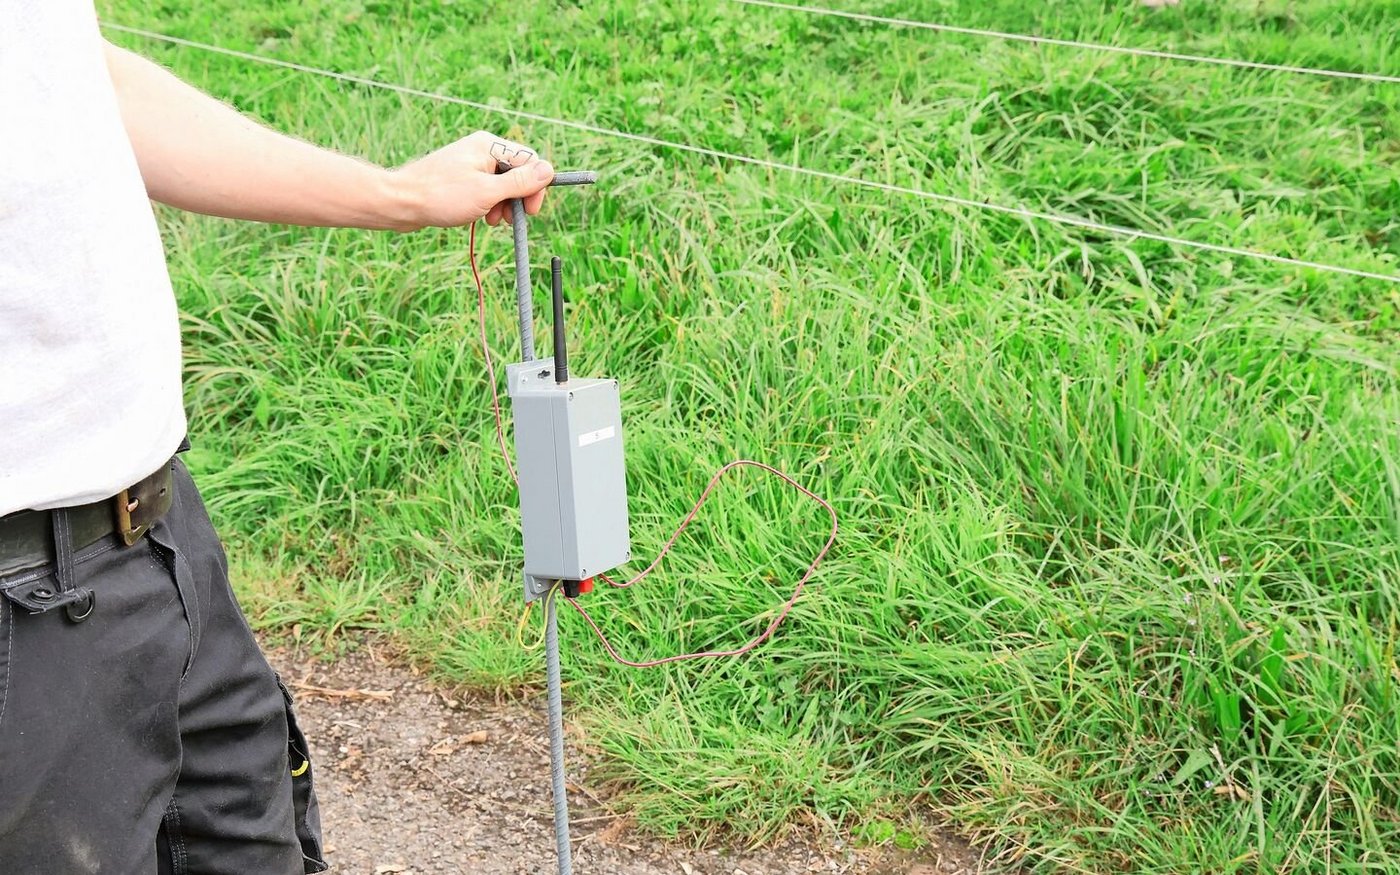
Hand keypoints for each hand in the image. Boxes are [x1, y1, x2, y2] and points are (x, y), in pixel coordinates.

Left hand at [389, 130, 552, 229]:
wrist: (402, 202)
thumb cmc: (441, 195)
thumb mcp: (488, 192)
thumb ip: (520, 182)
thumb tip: (548, 170)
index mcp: (489, 146)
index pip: (529, 161)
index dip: (534, 187)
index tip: (529, 211)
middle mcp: (482, 150)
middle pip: (517, 173)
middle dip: (517, 198)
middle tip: (509, 219)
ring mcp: (471, 163)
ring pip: (503, 184)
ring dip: (504, 205)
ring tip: (492, 220)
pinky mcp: (462, 177)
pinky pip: (488, 189)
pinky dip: (490, 204)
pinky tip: (482, 216)